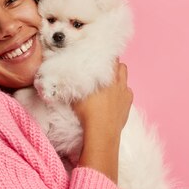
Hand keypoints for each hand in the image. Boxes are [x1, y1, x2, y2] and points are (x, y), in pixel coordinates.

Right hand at [72, 60, 132, 182]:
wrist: (101, 132)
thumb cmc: (87, 112)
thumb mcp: (75, 96)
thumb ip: (70, 84)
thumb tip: (61, 77)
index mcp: (106, 76)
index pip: (110, 58)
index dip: (105, 56)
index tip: (99, 57)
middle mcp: (118, 81)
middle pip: (121, 65)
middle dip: (113, 65)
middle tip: (103, 69)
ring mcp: (125, 93)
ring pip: (125, 77)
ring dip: (119, 77)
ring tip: (109, 82)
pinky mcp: (128, 104)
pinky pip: (128, 92)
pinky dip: (122, 92)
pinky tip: (115, 97)